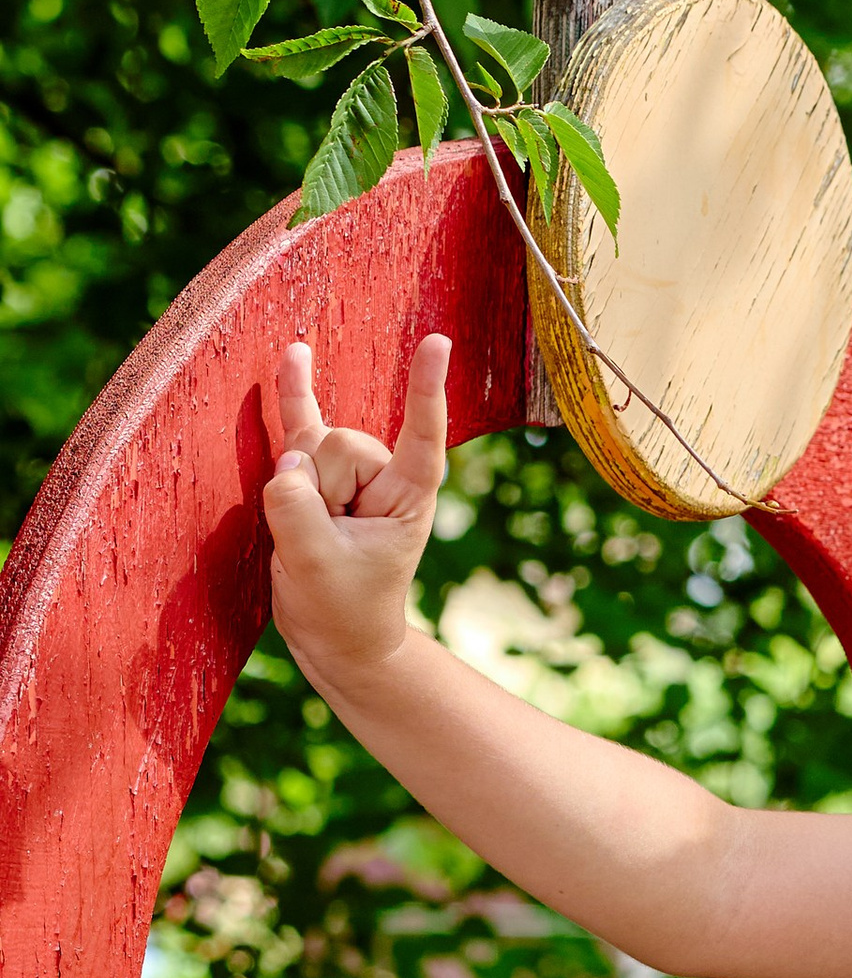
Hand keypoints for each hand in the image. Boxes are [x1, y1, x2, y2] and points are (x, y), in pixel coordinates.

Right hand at [264, 335, 449, 684]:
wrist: (333, 636)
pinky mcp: (313, 474)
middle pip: (338, 444)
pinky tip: (293, 353)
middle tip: (326, 543)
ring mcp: (347, 472)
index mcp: (408, 496)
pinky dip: (294, 392)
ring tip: (311, 537)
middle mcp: (383, 475)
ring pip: (307, 447)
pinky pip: (300, 424)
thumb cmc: (341, 609)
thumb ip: (297, 512)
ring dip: (295, 491)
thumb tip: (287, 461)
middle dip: (318, 490)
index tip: (437, 342)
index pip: (422, 437)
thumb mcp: (316, 566)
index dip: (425, 392)